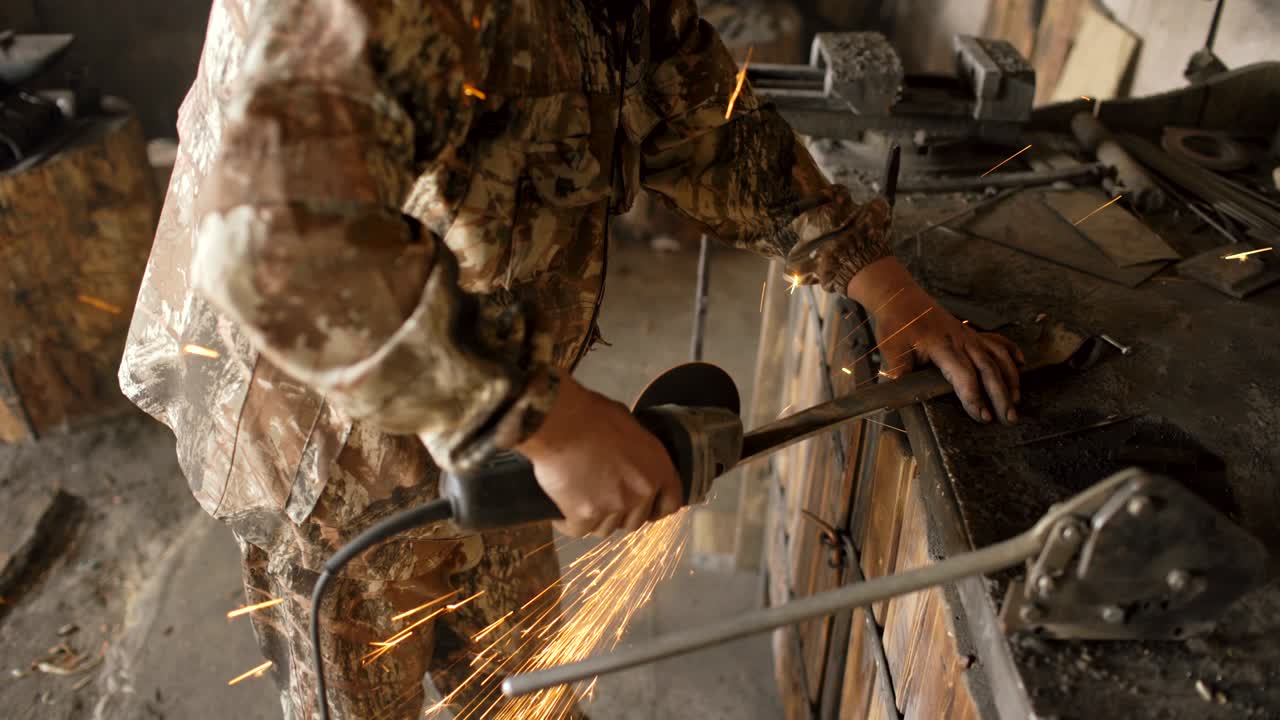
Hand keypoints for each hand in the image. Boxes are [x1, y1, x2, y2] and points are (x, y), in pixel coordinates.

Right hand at [512, 374, 683, 536]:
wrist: (559, 424)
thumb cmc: (590, 415)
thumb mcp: (627, 424)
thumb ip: (635, 449)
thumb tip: (627, 454)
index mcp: (657, 467)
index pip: (671, 503)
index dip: (656, 508)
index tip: (645, 508)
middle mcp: (641, 492)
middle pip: (635, 521)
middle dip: (620, 514)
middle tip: (602, 499)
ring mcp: (614, 507)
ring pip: (606, 529)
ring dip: (594, 519)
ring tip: (578, 501)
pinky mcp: (585, 516)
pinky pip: (577, 530)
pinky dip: (567, 523)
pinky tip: (560, 512)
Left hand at [848, 257, 1023, 423]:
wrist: (900, 296)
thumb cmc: (896, 324)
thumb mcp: (891, 349)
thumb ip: (898, 373)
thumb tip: (898, 398)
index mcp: (942, 346)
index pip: (964, 375)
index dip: (974, 397)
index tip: (982, 416)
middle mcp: (961, 340)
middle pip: (988, 369)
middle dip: (1001, 395)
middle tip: (1009, 418)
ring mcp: (969, 335)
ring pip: (998, 356)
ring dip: (1010, 378)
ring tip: (1016, 400)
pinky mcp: (971, 332)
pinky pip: (997, 341)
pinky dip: (1011, 351)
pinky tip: (1021, 363)